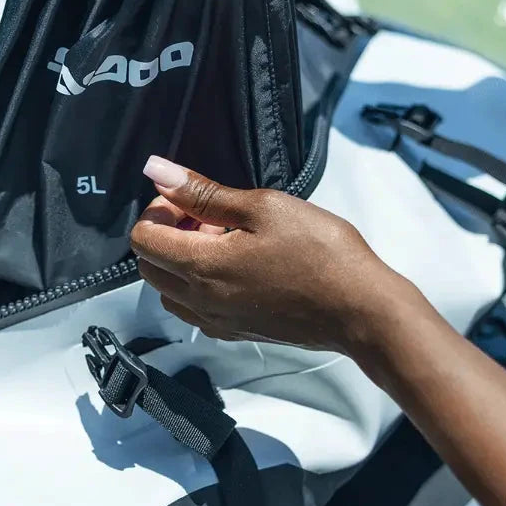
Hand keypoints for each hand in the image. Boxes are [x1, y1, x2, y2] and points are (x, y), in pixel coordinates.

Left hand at [130, 155, 416, 354]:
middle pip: (149, 266)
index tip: (191, 198)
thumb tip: (159, 172)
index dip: (159, 210)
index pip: (143, 239)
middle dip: (166, 234)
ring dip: (181, 261)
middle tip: (205, 215)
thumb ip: (204, 193)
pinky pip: (195, 309)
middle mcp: (201, 302)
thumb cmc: (321, 253)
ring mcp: (218, 322)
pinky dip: (199, 284)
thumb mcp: (263, 207)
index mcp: (202, 268)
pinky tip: (237, 265)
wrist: (362, 310)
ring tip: (223, 240)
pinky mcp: (236, 333)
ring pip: (169, 290)